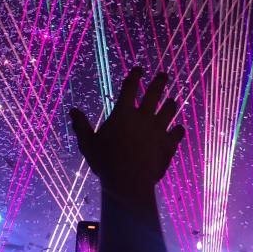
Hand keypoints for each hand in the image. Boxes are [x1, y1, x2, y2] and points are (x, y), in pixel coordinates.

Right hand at [70, 67, 183, 197]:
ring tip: (172, 100)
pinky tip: (179, 129)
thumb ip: (81, 126)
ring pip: (168, 111)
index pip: (130, 88)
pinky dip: (178, 131)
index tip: (139, 69)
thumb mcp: (88, 144)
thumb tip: (73, 111)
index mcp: (123, 114)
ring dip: (170, 104)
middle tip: (164, 75)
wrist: (129, 182)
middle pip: (154, 94)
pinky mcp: (168, 145)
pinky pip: (176, 134)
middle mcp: (143, 117)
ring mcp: (158, 130)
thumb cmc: (105, 162)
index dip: (135, 76)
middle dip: (160, 82)